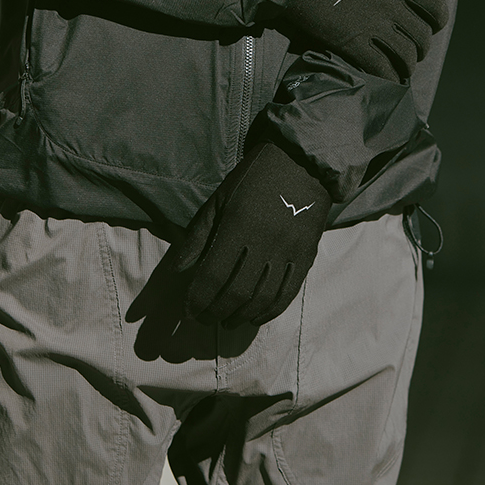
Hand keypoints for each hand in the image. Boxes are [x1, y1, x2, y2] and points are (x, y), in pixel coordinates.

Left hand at [167, 142, 329, 326]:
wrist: (300, 163)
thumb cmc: (253, 179)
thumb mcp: (218, 199)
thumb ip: (198, 235)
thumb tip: (178, 270)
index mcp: (237, 225)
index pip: (213, 276)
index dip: (198, 299)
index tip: (188, 311)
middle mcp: (264, 242)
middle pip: (236, 293)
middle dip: (215, 312)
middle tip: (203, 320)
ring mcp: (288, 252)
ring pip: (262, 299)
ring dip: (240, 317)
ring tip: (226, 322)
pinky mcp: (305, 257)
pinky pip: (287, 294)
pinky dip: (269, 312)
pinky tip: (254, 318)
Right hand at [283, 0, 448, 81]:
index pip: (436, 5)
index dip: (438, 20)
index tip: (431, 25)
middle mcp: (390, 3)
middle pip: (422, 35)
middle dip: (421, 47)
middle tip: (411, 50)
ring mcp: (371, 24)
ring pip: (406, 56)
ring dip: (406, 65)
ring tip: (399, 68)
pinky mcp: (351, 42)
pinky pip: (380, 68)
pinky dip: (387, 77)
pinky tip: (384, 77)